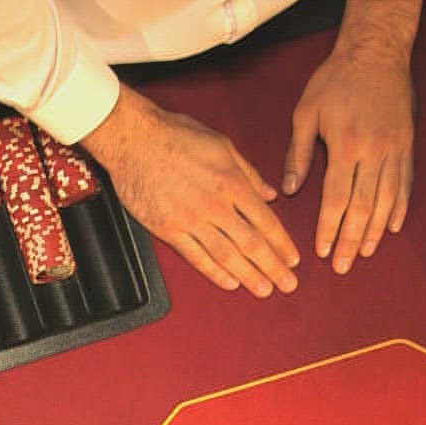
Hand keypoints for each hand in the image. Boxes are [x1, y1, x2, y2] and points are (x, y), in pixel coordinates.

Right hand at [81, 85, 299, 296]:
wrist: (133, 139)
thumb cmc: (175, 135)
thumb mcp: (222, 144)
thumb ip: (249, 172)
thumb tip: (271, 195)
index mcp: (231, 182)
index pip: (266, 221)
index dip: (282, 244)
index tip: (292, 259)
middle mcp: (215, 205)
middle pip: (251, 244)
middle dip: (273, 267)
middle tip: (287, 285)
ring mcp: (190, 220)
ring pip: (226, 255)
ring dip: (248, 276)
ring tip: (263, 290)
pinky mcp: (168, 229)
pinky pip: (195, 256)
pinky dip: (214, 272)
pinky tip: (229, 282)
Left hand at [284, 0, 421, 274]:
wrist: (377, 52)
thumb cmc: (335, 79)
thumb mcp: (306, 111)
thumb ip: (298, 152)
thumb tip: (291, 189)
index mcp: (345, 145)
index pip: (336, 198)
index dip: (330, 228)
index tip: (323, 251)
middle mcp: (374, 151)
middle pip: (363, 207)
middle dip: (353, 240)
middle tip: (344, 266)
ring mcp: (395, 149)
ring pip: (387, 200)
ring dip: (377, 230)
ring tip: (367, 252)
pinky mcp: (408, 144)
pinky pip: (405, 183)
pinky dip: (400, 207)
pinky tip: (393, 226)